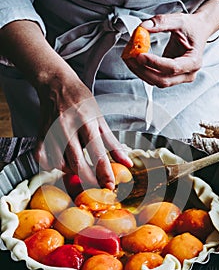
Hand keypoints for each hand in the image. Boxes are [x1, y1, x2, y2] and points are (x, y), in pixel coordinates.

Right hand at [34, 65, 132, 189]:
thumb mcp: (101, 119)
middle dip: (88, 178)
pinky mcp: (41, 133)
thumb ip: (113, 143)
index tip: (109, 186)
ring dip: (70, 171)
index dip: (104, 172)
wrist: (57, 84)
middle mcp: (68, 126)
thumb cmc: (82, 101)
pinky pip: (43, 158)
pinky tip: (61, 160)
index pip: (97, 152)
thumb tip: (127, 163)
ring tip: (78, 166)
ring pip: (59, 162)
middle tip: (95, 183)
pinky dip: (52, 164)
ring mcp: (52, 130)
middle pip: (77, 162)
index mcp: (87, 121)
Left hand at [123, 13, 209, 87]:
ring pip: (156, 82)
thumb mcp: (180, 20)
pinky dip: (143, 71)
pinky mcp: (170, 78)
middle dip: (144, 70)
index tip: (141, 55)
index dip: (155, 63)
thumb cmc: (192, 28)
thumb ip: (162, 22)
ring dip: (141, 72)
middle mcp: (187, 74)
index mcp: (193, 62)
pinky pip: (154, 79)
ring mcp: (179, 78)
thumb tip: (144, 28)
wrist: (198, 32)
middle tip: (132, 57)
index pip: (172, 68)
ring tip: (130, 58)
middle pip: (162, 80)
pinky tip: (135, 62)